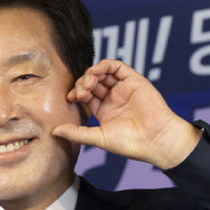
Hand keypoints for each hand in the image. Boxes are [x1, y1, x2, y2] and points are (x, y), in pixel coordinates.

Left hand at [52, 59, 200, 169]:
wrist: (155, 139)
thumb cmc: (129, 143)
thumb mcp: (98, 138)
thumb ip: (76, 133)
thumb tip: (53, 131)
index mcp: (105, 113)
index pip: (85, 96)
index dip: (76, 94)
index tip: (70, 98)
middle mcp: (113, 99)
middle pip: (92, 83)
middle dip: (82, 84)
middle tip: (80, 92)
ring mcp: (123, 89)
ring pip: (102, 74)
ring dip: (91, 74)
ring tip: (88, 83)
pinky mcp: (134, 81)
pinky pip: (116, 67)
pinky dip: (104, 65)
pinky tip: (96, 71)